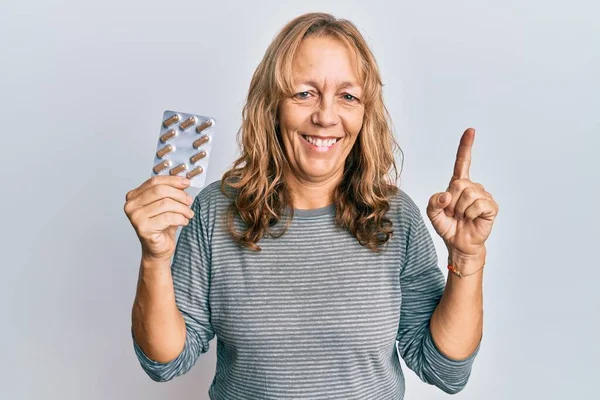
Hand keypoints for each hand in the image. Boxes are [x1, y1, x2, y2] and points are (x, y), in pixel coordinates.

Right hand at [123, 176, 194, 262]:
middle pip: (160, 191)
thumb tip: (183, 181)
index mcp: (134, 196)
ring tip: (188, 214)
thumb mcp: (166, 205)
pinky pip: (168, 217)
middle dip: (179, 195)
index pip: (154, 181)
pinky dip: (180, 218)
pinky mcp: (143, 228)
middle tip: (189, 201)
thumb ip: (170, 192)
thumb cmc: (161, 227)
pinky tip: (184, 221)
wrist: (158, 249)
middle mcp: (131, 205)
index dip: (172, 180)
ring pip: (166, 204)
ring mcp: (136, 217)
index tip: (186, 182)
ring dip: (182, 208)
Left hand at [426, 128, 498, 259]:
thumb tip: (447, 196)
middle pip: (459, 183)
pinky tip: (471, 219)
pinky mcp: (491, 207)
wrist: (458, 244)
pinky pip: (478, 205)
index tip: (471, 131)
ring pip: (468, 194)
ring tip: (461, 217)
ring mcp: (483, 195)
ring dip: (460, 210)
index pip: (462, 162)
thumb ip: (433, 202)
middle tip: (453, 212)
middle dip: (451, 201)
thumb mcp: (432, 213)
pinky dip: (470, 214)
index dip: (466, 146)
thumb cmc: (447, 226)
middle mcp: (472, 187)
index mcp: (458, 184)